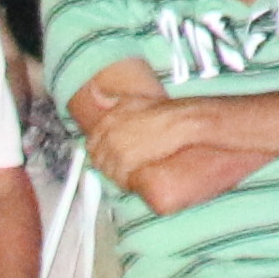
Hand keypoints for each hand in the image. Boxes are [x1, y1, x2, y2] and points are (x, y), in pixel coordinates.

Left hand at [79, 90, 209, 190]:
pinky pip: (121, 180)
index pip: (93, 144)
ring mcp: (116, 147)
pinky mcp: (126, 161)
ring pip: (109, 172)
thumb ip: (114, 101)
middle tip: (127, 166)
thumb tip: (98, 95)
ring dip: (120, 175)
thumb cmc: (168, 113)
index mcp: (108, 118)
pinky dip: (128, 182)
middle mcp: (108, 132)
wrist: (185, 123)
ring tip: (135, 171)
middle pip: (99, 160)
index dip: (104, 153)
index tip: (114, 156)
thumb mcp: (137, 100)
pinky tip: (138, 177)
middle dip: (110, 165)